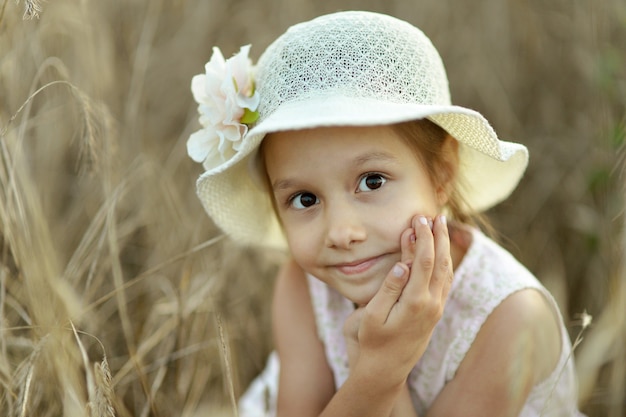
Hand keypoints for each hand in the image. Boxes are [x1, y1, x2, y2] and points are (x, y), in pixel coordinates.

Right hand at [345, 215, 453, 387]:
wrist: (385, 371)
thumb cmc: (372, 343)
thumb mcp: (372, 316)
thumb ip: (389, 289)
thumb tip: (402, 264)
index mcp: (415, 302)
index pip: (423, 261)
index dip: (423, 237)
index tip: (418, 219)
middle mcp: (432, 304)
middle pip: (441, 262)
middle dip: (439, 236)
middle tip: (435, 215)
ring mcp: (436, 309)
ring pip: (447, 271)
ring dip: (445, 247)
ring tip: (442, 228)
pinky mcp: (436, 313)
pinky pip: (446, 282)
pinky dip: (446, 263)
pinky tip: (443, 254)